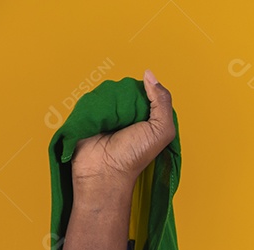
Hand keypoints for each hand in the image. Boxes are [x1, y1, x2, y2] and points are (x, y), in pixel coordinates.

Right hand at [71, 69, 175, 193]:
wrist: (104, 170)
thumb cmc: (135, 155)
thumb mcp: (161, 130)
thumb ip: (162, 102)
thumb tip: (149, 75)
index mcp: (149, 117)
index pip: (148, 92)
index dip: (146, 94)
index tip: (143, 109)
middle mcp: (130, 114)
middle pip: (127, 89)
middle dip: (127, 96)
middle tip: (126, 116)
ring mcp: (109, 113)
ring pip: (109, 91)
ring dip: (109, 99)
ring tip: (112, 117)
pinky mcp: (90, 113)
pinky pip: (92, 97)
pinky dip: (95, 101)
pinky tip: (98, 113)